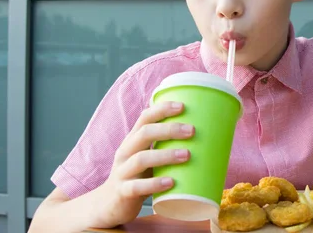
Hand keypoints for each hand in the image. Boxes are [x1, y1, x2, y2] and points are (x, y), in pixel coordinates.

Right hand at [96, 101, 193, 227]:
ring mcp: (122, 172)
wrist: (109, 205)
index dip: (162, 109)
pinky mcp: (122, 192)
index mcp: (133, 140)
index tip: (183, 106)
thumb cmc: (138, 176)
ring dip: (166, 155)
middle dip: (169, 129)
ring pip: (141, 159)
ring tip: (187, 155)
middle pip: (144, 133)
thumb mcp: (148, 157)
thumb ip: (165, 146)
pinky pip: (136, 186)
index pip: (145, 117)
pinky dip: (154, 184)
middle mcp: (125, 152)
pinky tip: (171, 182)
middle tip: (192, 131)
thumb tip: (203, 136)